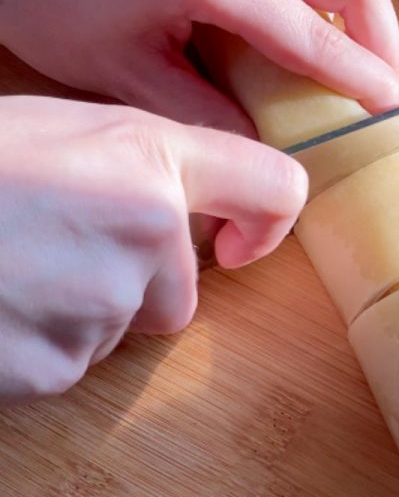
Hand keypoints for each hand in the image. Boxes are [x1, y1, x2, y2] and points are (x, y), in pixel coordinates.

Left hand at [0, 0, 398, 133]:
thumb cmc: (57, 5)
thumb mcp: (129, 79)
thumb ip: (208, 116)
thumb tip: (268, 149)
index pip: (312, 34)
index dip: (361, 78)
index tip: (389, 113)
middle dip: (383, 36)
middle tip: (382, 87)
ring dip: (364, 3)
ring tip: (360, 54)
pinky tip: (321, 13)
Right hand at [0, 96, 306, 404]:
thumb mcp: (57, 129)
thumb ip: (142, 164)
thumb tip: (192, 210)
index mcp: (148, 157)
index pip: (275, 186)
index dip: (270, 219)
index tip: (244, 239)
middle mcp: (147, 231)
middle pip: (182, 288)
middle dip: (134, 280)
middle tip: (50, 245)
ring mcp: (104, 305)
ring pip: (123, 325)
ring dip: (81, 308)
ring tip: (11, 268)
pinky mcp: (57, 367)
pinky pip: (73, 361)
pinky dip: (41, 343)